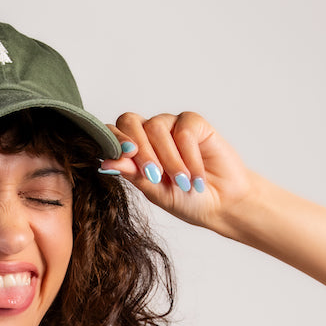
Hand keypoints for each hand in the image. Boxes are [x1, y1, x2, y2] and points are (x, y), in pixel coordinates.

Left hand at [99, 111, 257, 231]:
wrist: (221, 204)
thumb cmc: (186, 200)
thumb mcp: (155, 191)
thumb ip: (132, 174)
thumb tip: (104, 163)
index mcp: (133, 150)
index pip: (112, 133)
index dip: (114, 140)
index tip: (126, 156)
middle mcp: (148, 134)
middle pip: (130, 121)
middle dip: (140, 150)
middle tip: (154, 175)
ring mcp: (170, 125)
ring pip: (156, 127)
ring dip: (168, 159)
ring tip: (182, 182)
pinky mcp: (193, 122)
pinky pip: (184, 131)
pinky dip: (189, 156)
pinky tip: (196, 176)